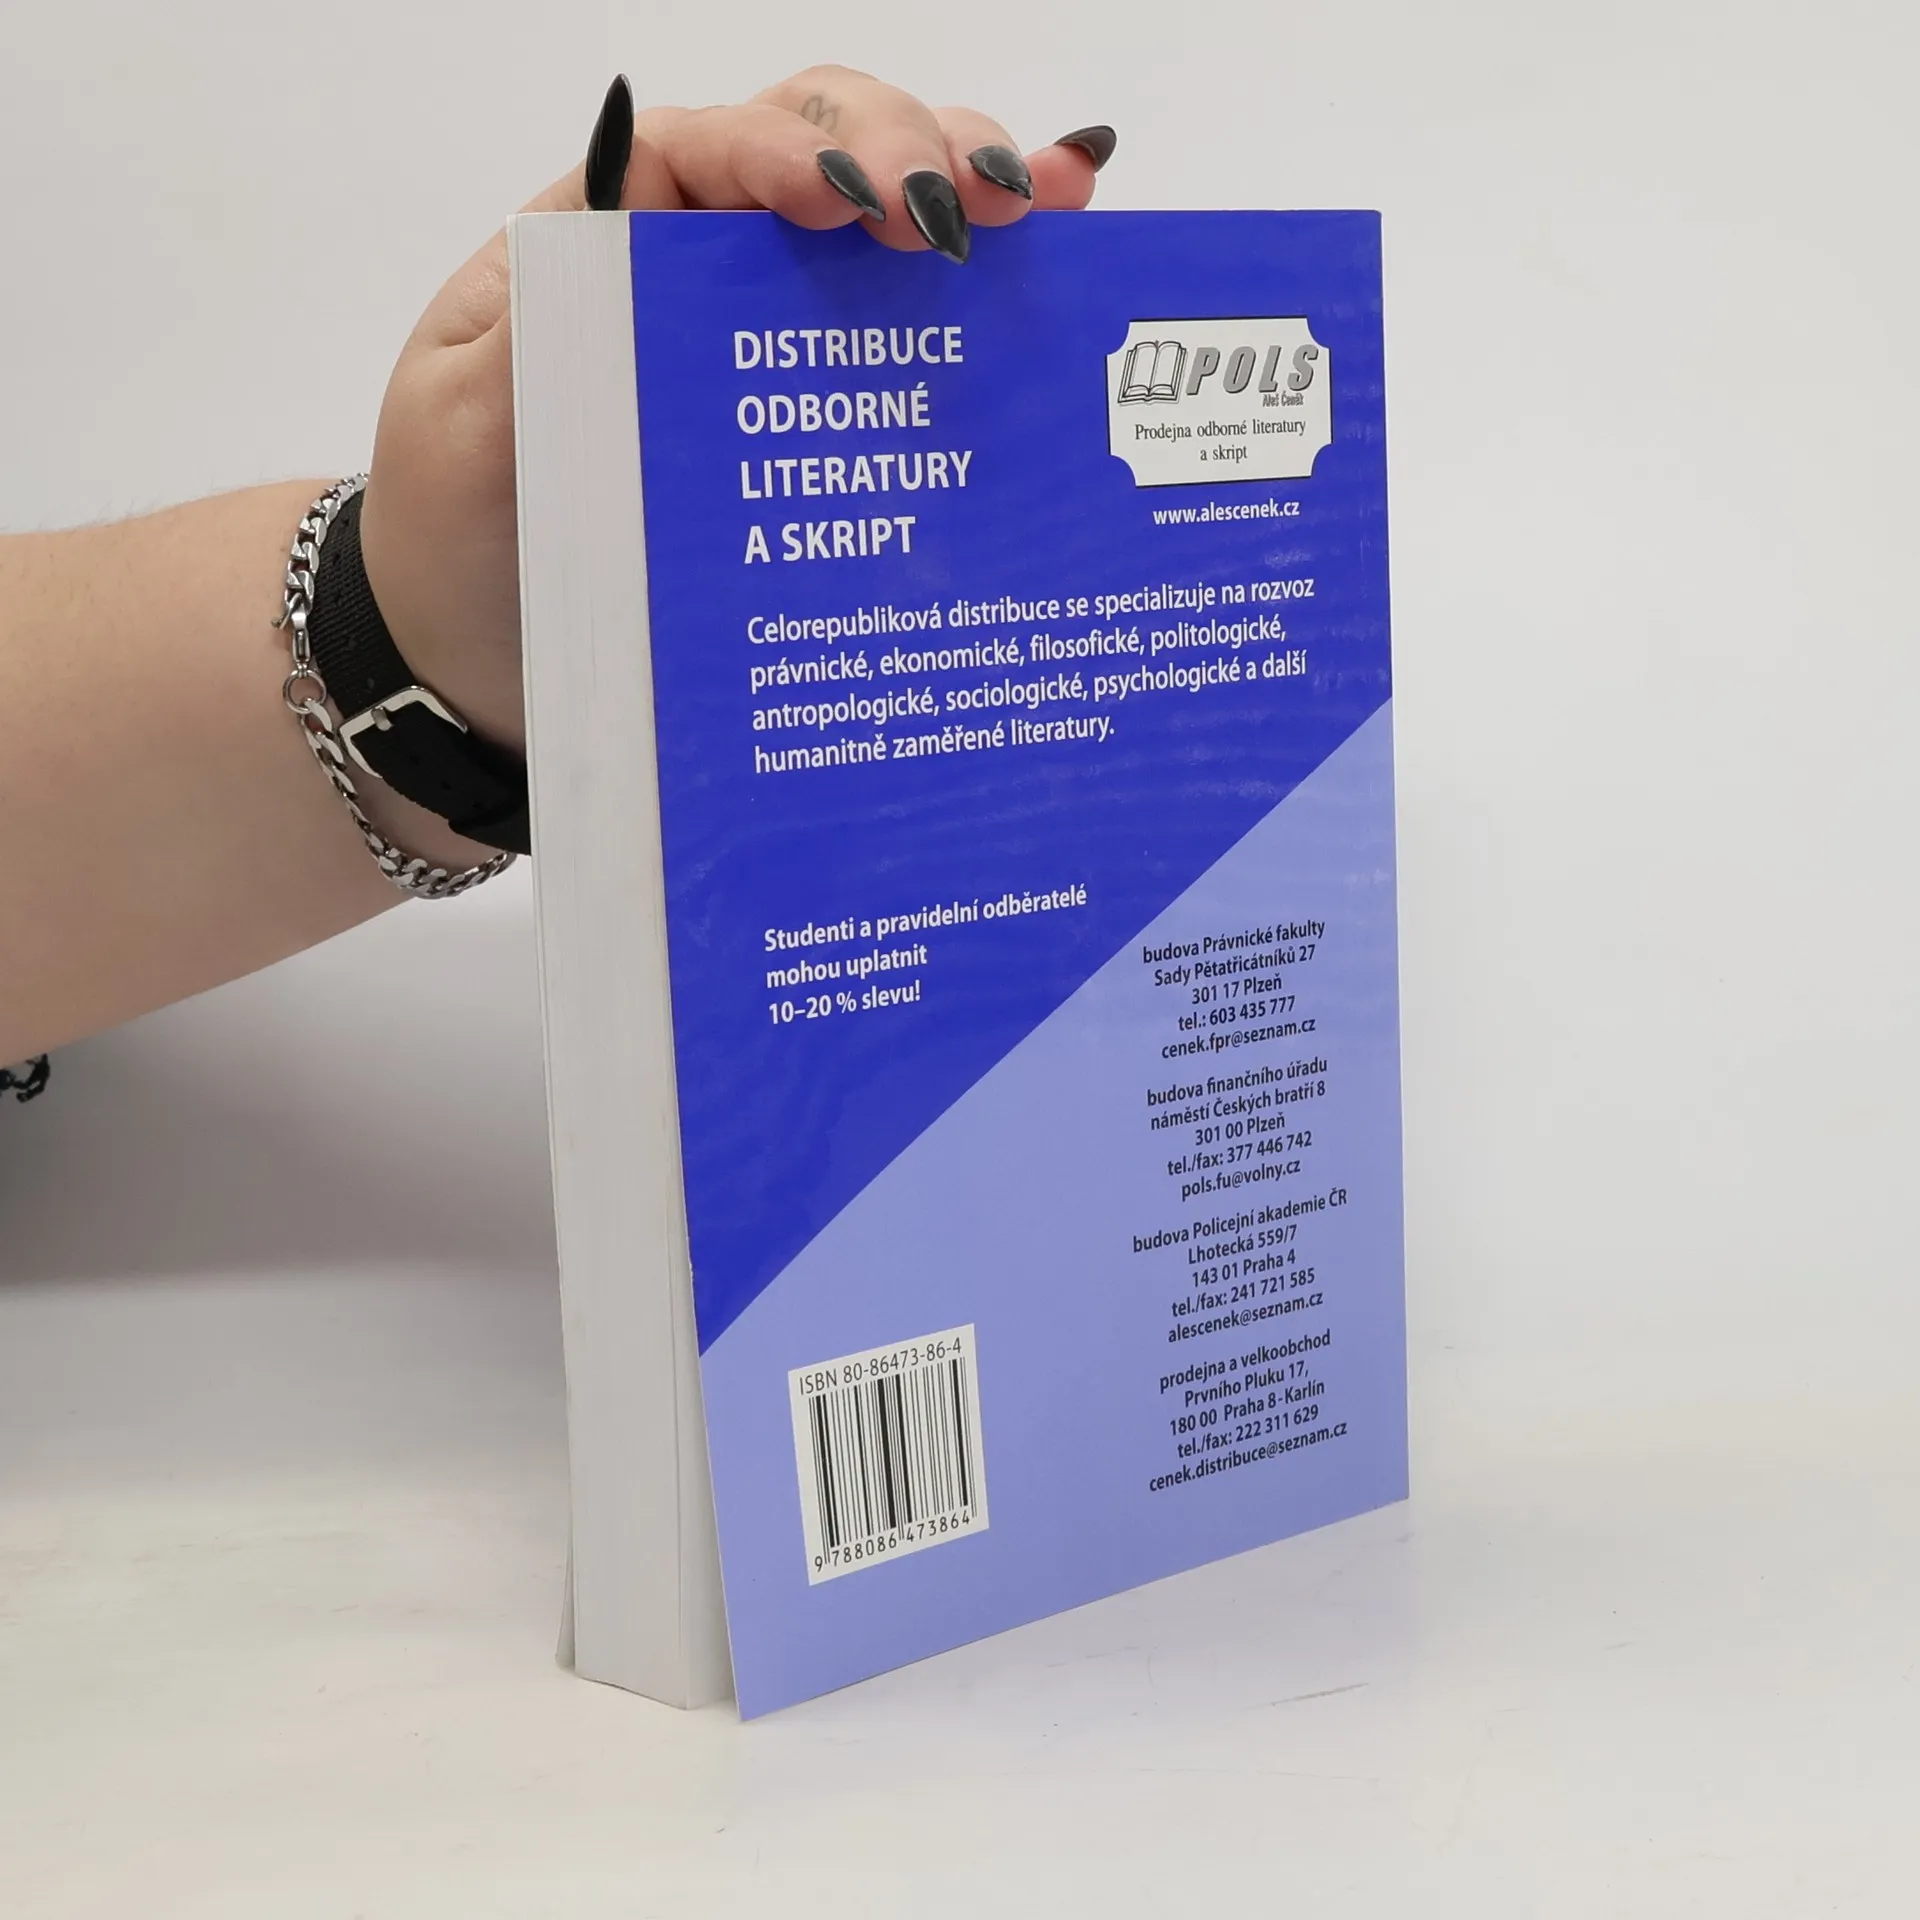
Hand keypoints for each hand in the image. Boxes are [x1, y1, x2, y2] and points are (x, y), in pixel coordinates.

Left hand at [358, 68, 1113, 754]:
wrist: (479, 664)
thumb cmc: (460, 541)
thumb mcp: (466, 430)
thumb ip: (539, 327)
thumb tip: (618, 213)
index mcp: (600, 245)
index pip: (706, 152)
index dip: (789, 152)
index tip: (852, 201)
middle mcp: (691, 269)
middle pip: (814, 151)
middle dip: (905, 149)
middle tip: (979, 201)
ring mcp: (764, 339)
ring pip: (872, 222)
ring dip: (965, 188)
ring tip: (1045, 201)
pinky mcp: (816, 417)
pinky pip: (899, 331)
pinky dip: (979, 285)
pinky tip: (1051, 252)